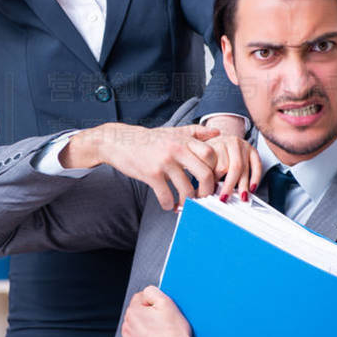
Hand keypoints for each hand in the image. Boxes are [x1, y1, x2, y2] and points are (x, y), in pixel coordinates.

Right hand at [61, 123, 220, 209]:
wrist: (119, 142)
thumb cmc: (149, 139)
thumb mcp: (173, 132)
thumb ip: (196, 133)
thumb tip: (217, 133)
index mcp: (184, 140)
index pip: (211, 155)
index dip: (214, 170)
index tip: (211, 180)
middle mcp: (177, 150)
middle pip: (205, 174)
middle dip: (207, 191)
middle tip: (203, 198)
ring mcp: (164, 162)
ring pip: (186, 190)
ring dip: (187, 202)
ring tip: (184, 204)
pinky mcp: (151, 174)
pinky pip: (166, 196)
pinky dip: (168, 204)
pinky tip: (168, 205)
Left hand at [121, 286, 202, 336]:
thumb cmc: (174, 335)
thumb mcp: (167, 303)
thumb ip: (152, 291)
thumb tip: (146, 293)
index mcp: (133, 313)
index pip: (139, 299)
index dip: (152, 303)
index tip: (161, 311)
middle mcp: (127, 328)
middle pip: (136, 315)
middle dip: (147, 317)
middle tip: (162, 324)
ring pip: (133, 331)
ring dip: (142, 332)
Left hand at [204, 135, 261, 201]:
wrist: (222, 139)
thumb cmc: (212, 152)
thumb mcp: (203, 159)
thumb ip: (205, 171)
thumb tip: (207, 190)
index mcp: (212, 144)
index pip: (213, 164)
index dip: (213, 179)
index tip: (211, 192)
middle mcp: (227, 142)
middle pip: (229, 166)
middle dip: (228, 185)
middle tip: (225, 198)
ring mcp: (241, 145)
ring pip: (242, 167)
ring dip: (242, 185)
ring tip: (241, 197)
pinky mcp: (252, 149)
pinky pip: (256, 165)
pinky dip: (255, 178)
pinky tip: (252, 188)